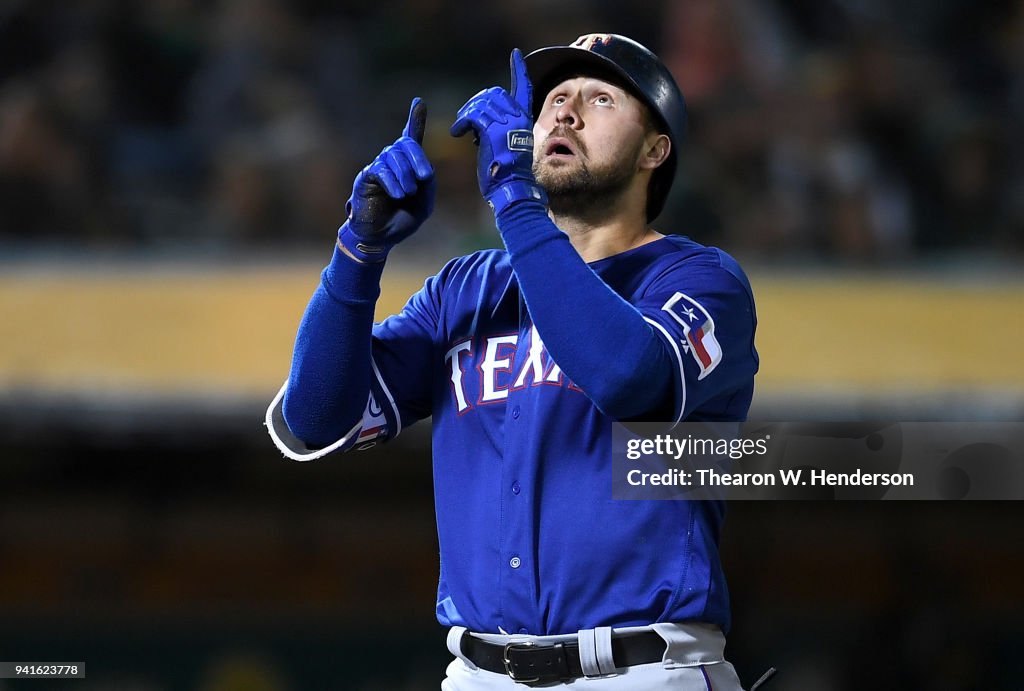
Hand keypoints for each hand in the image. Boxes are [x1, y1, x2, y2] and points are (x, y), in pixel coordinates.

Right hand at [338, 98, 434, 262]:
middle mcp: (392, 161)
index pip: (411, 137)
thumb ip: (428, 186)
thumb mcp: (424, 204)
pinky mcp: (366, 177)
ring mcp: (378, 167)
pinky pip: (380, 170)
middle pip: (406, 144)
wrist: (380, 237)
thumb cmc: (401, 220)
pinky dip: (392, 182)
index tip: (419, 102)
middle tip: (425, 178)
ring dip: (405, 175)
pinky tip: (398, 194)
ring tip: (408, 193)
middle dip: (419, 158)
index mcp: (408, 166)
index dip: (415, 119)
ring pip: (393, 156)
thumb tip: (424, 170)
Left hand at [450, 49, 547, 216]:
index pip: (524, 88)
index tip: (516, 54)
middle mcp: (518, 117)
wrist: (511, 187)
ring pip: (480, 103)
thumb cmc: (506, 172)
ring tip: (461, 129)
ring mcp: (506, 123)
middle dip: (475, 102)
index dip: (519, 70)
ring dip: (466, 114)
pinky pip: (472, 115)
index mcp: (524, 119)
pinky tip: (457, 133)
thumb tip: (479, 120)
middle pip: (493, 93)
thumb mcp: (506, 144)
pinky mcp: (492, 131)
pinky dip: (461, 122)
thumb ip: (499, 127)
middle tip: (465, 119)